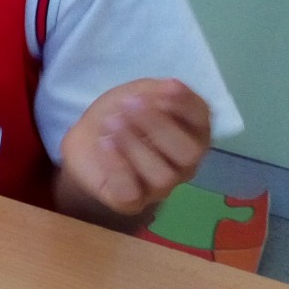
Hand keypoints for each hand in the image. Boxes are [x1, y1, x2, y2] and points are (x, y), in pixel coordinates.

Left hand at [57, 78, 211, 220]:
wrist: (85, 141)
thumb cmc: (120, 115)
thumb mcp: (137, 94)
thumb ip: (157, 91)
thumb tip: (173, 86)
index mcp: (192, 133)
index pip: (202, 121)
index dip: (186, 104)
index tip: (164, 88)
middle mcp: (184, 164)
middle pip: (189, 153)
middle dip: (159, 125)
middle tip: (130, 106)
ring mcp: (160, 186)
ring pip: (162, 175)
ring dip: (135, 144)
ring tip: (112, 122)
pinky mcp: (131, 202)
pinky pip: (130, 192)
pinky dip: (117, 165)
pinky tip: (105, 142)